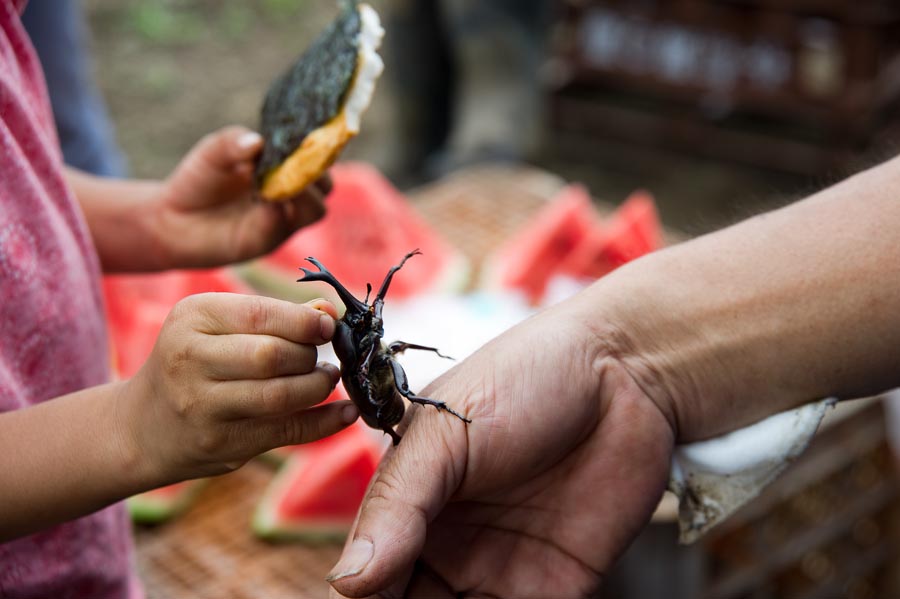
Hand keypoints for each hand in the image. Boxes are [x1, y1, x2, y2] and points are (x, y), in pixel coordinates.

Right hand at [120, 293, 356, 483]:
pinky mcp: (222, 444)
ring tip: (327, 379)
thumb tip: (329, 312)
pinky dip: (325, 422)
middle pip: (272, 356)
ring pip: (280, 396)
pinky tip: (346, 413)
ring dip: (317, 387)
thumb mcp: (218, 326)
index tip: (329, 326)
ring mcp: (203, 406)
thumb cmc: (194, 362)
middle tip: (321, 358)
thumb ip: (273, 316)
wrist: (142, 426)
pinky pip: (286, 432)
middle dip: (309, 356)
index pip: (261, 314)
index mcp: (192, 318)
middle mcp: (190, 360)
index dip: (305, 322)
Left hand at [155, 126, 329, 267]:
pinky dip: (278, 211)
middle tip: (300, 160)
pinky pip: (283, 226)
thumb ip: (233, 142)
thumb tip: (258, 142)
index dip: (319, 148)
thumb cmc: (199, 181)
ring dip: (306, 194)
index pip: (316, 159)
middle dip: (318, 172)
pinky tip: (264, 198)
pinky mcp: (266, 241)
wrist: (173, 219)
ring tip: (285, 182)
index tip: (309, 136)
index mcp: (284, 170)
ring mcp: (281, 221)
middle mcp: (290, 197)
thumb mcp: (213, 152)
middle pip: (325, 187)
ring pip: (315, 210)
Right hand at [327, 296, 674, 598]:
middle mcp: (447, 545)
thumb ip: (397, 503)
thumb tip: (347, 579)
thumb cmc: (525, 378)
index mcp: (408, 503)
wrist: (625, 372)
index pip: (365, 572)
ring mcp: (499, 571)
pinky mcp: (557, 588)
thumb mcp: (446, 430)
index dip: (359, 597)